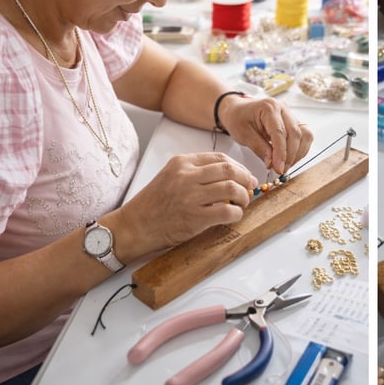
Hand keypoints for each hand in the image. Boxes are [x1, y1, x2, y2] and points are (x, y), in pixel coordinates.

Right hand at [115, 152, 257, 256]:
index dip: (239, 167)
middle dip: (246, 179)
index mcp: (182, 163)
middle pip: (229, 170)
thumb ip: (196, 172)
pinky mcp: (194, 218)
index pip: (220, 158)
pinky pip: (227, 212)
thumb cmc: (154, 203)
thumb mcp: (171, 176)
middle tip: (250, 187)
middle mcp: (186, 177)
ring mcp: (190, 197)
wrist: (133, 226)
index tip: (245, 175)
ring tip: (242, 203)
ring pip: (232, 189)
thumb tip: (229, 174)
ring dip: (244, 197)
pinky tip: (234, 216)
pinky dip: (237, 214)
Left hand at [218, 96, 312, 174]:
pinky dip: (299, 151)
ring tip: (284, 165)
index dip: (281, 153)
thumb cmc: (238, 119)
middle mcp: (284, 109)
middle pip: (295, 134)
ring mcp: (291, 115)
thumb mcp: (243, 134)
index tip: (278, 168)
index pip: (280, 132)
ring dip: (297, 154)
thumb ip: (259, 147)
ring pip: (305, 136)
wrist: (239, 110)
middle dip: (290, 156)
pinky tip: (288, 159)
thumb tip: (272, 163)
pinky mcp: (295, 123)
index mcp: (269, 107)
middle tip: (280, 170)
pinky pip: (305, 137)